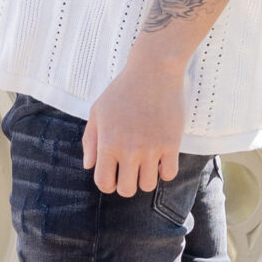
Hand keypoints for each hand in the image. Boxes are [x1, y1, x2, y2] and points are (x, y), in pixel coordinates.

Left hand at [83, 43, 186, 195]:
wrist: (153, 71)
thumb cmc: (122, 90)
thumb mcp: (98, 111)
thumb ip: (90, 141)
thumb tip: (89, 166)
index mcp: (108, 143)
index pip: (104, 182)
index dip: (107, 184)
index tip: (113, 176)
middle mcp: (129, 149)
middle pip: (127, 190)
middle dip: (126, 184)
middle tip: (130, 170)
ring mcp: (151, 148)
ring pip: (148, 185)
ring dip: (145, 178)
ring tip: (145, 163)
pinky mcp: (171, 144)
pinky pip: (169, 174)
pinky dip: (164, 171)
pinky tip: (161, 158)